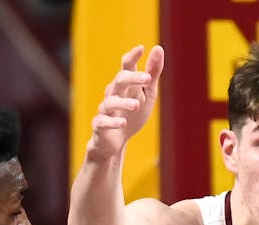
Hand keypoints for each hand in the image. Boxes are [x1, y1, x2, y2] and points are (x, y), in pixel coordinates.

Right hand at [89, 43, 163, 159]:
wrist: (116, 143)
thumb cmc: (132, 115)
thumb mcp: (147, 94)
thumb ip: (153, 73)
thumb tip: (159, 48)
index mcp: (125, 85)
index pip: (126, 66)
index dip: (132, 57)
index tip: (141, 48)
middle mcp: (113, 94)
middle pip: (119, 80)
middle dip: (132, 78)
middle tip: (147, 79)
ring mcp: (104, 110)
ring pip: (110, 102)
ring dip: (123, 102)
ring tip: (137, 105)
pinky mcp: (99, 126)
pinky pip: (103, 122)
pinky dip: (112, 122)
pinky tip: (123, 122)